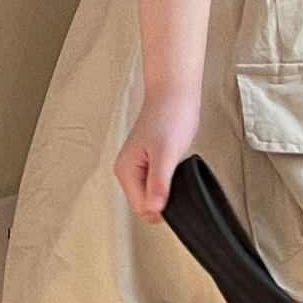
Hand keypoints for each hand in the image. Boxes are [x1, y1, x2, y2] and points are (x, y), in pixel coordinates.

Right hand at [114, 91, 200, 222]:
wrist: (174, 93)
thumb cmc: (170, 115)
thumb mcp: (166, 153)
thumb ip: (159, 183)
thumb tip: (154, 208)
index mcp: (126, 170)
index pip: (142, 208)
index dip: (162, 206)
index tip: (174, 190)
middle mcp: (127, 171)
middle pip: (146, 205)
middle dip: (164, 199)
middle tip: (176, 176)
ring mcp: (137, 167)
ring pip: (152, 196)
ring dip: (167, 190)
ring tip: (175, 170)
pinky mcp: (148, 163)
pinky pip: (156, 185)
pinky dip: (168, 182)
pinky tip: (175, 169)